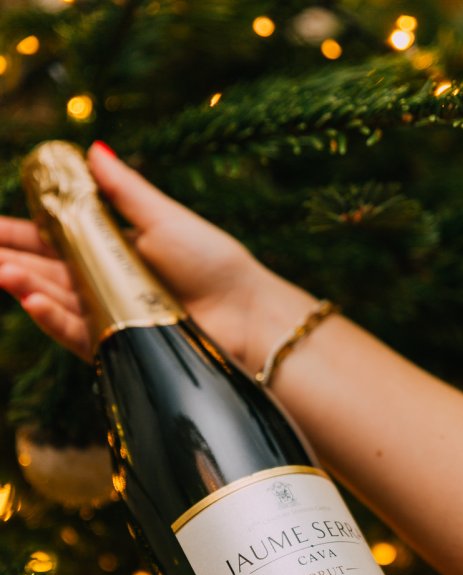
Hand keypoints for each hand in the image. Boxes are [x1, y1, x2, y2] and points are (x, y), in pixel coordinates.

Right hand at [0, 142, 314, 368]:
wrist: (246, 314)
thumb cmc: (213, 262)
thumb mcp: (164, 217)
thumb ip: (124, 191)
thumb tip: (92, 149)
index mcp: (111, 249)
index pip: (53, 237)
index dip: (19, 231)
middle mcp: (104, 283)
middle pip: (44, 270)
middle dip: (9, 259)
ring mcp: (109, 316)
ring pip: (54, 301)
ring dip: (23, 285)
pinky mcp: (119, 347)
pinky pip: (76, 333)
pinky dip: (51, 317)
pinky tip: (30, 298)